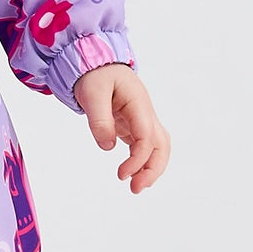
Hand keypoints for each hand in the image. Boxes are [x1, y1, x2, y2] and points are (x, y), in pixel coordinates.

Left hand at [73, 64, 169, 194]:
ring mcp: (141, 119)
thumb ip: (99, 120)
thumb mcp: (91, 94)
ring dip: (150, 168)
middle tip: (136, 189)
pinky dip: (142, 161)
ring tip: (136, 187)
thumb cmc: (95, 74)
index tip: (122, 174)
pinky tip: (133, 175)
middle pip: (161, 144)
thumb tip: (107, 146)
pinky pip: (144, 145)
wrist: (96, 63)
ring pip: (157, 146)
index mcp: (138, 103)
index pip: (146, 135)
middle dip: (153, 168)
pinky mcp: (133, 125)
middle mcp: (145, 112)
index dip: (138, 158)